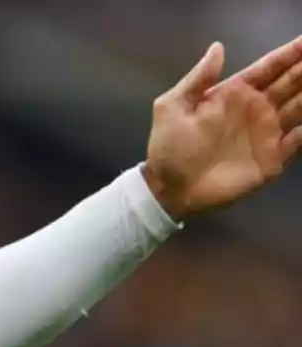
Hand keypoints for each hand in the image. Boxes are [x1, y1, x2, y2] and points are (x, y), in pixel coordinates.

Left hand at [143, 36, 301, 220]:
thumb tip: (218, 47)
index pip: (269, 69)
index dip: (289, 54)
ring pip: (299, 107)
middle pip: (290, 83)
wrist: (169, 189)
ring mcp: (265, 135)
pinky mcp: (271, 160)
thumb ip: (197, 79)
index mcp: (234, 94)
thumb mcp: (172, 108)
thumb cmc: (169, 147)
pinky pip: (296, 142)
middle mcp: (255, 110)